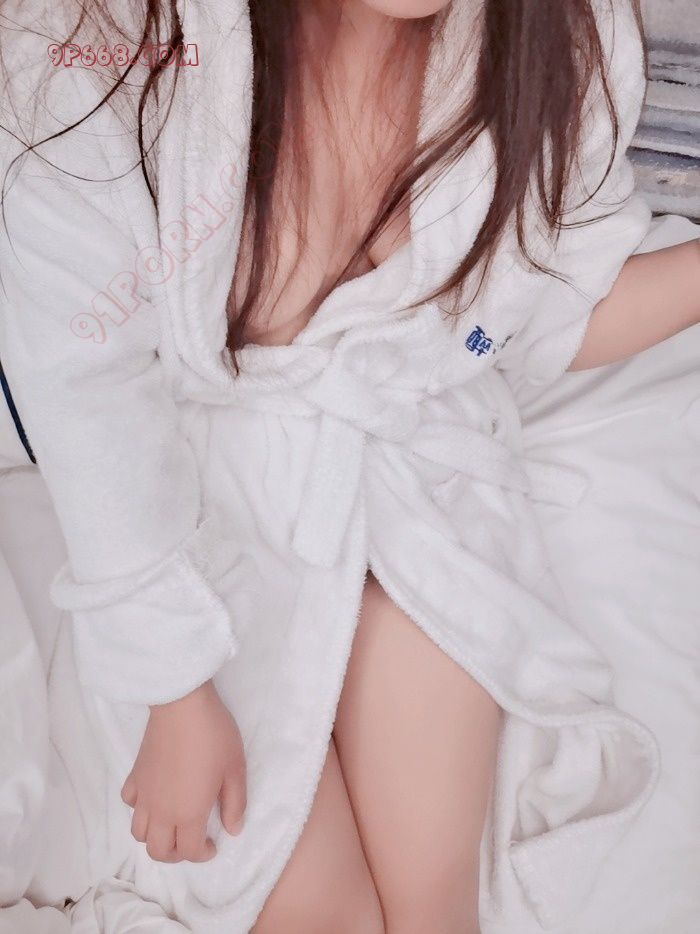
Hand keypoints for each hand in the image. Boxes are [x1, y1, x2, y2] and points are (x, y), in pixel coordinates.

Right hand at [120, 679, 246, 862]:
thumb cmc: (213, 736)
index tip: (213, 845)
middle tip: (191, 842)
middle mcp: (161, 811)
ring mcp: (143, 794)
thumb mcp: (235, 769)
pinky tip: (153, 798)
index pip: (188, 851)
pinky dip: (139, 809)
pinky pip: (129, 803)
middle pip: (157, 851)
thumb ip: (234, 803)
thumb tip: (233, 829)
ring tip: (172, 825)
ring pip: (138, 833)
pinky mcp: (134, 775)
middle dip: (175, 854)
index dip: (202, 854)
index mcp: (188, 813)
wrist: (182, 705)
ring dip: (154, 837)